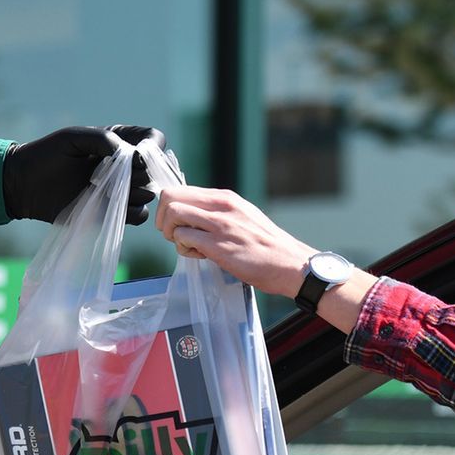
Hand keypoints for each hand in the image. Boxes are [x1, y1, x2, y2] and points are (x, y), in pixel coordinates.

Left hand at [3, 125, 164, 223]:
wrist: (24, 185)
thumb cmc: (46, 155)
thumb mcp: (74, 138)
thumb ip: (103, 139)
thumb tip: (132, 156)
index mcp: (118, 144)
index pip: (152, 140)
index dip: (152, 147)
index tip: (138, 155)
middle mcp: (123, 168)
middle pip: (154, 171)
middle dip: (141, 174)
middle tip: (118, 175)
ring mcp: (118, 191)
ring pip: (147, 195)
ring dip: (135, 193)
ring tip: (109, 190)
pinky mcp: (109, 213)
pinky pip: (136, 216)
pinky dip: (129, 212)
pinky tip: (107, 204)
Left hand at [155, 186, 315, 297]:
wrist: (291, 264)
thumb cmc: (266, 246)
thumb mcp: (242, 216)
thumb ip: (217, 212)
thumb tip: (191, 214)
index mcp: (225, 198)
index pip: (180, 189)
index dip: (169, 208)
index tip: (176, 223)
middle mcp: (221, 206)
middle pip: (170, 196)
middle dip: (164, 218)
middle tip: (175, 234)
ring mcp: (220, 224)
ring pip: (173, 214)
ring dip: (172, 233)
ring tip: (188, 245)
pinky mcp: (218, 245)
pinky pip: (183, 238)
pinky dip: (184, 248)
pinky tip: (200, 255)